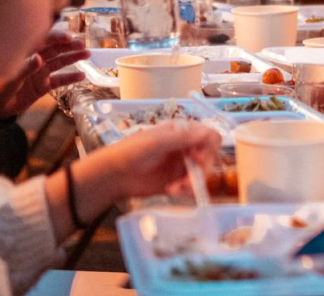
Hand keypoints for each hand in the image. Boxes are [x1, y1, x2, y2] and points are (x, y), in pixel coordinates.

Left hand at [0, 32, 88, 118]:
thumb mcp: (9, 78)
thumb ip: (24, 68)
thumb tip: (39, 58)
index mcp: (26, 53)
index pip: (44, 41)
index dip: (57, 37)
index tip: (69, 37)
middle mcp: (36, 60)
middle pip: (55, 49)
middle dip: (69, 46)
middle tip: (82, 44)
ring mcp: (41, 72)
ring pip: (60, 62)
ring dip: (73, 58)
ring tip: (87, 54)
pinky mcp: (44, 85)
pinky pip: (60, 80)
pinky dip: (70, 78)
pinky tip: (82, 76)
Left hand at [99, 123, 222, 199]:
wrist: (113, 176)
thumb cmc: (131, 152)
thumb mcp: (156, 142)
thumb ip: (182, 138)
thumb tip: (208, 133)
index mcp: (181, 132)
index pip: (209, 135)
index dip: (209, 146)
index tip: (199, 157)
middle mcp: (185, 147)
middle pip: (209, 156)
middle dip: (203, 168)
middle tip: (192, 177)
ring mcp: (182, 165)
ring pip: (203, 173)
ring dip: (194, 182)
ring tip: (178, 189)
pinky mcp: (178, 181)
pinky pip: (192, 186)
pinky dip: (187, 190)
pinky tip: (173, 191)